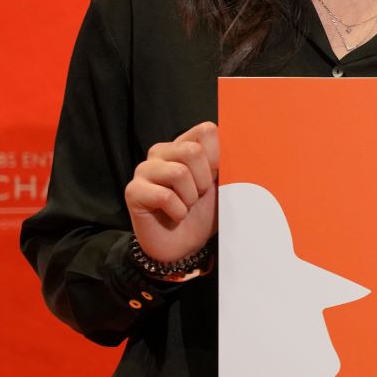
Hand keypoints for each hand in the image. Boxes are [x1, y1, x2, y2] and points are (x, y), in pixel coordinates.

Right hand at [124, 121, 219, 262]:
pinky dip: (178, 211)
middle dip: (204, 180)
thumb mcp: (223, 185)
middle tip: (198, 196)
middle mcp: (161, 152)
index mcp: (184, 145)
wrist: (185, 245)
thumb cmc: (204, 212)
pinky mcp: (133, 191)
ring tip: (186, 205)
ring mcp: (144, 170)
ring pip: (179, 172)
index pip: (206, 130)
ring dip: (190, 197)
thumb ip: (228, 163)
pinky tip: (175, 216)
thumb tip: (243, 147)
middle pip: (193, 150)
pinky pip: (164, 196)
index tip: (215, 177)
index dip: (218, 156)